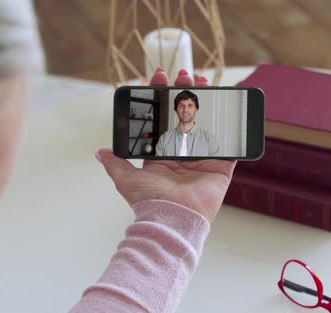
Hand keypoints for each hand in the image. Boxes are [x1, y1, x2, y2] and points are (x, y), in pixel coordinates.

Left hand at [97, 68, 235, 221]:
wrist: (173, 218)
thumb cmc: (150, 200)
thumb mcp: (126, 178)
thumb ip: (116, 163)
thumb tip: (100, 153)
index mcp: (163, 155)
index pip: (163, 120)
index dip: (162, 98)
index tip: (160, 79)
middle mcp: (183, 155)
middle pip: (186, 117)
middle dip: (185, 94)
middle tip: (185, 76)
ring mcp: (203, 160)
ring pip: (207, 124)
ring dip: (207, 102)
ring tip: (203, 82)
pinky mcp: (220, 167)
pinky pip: (229, 146)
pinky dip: (231, 130)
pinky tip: (230, 109)